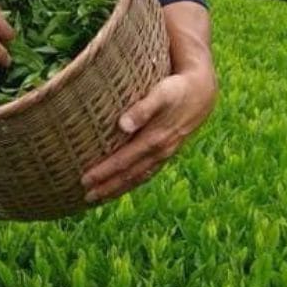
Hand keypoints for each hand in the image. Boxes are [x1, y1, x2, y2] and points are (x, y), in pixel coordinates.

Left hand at [81, 0, 216, 202]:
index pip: (124, 161)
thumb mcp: (161, 94)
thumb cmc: (176, 89)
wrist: (202, 91)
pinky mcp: (166, 152)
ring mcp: (164, 154)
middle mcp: (159, 151)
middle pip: (129, 175)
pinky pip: (146, 172)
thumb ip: (142, 109)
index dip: (104, 172)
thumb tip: (123, 125)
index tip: (85, 180)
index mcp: (154, 139)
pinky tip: (120, 186)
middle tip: (86, 196)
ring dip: (118, 188)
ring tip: (98, 197)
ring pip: (138, 177)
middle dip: (108, 187)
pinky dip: (132, 182)